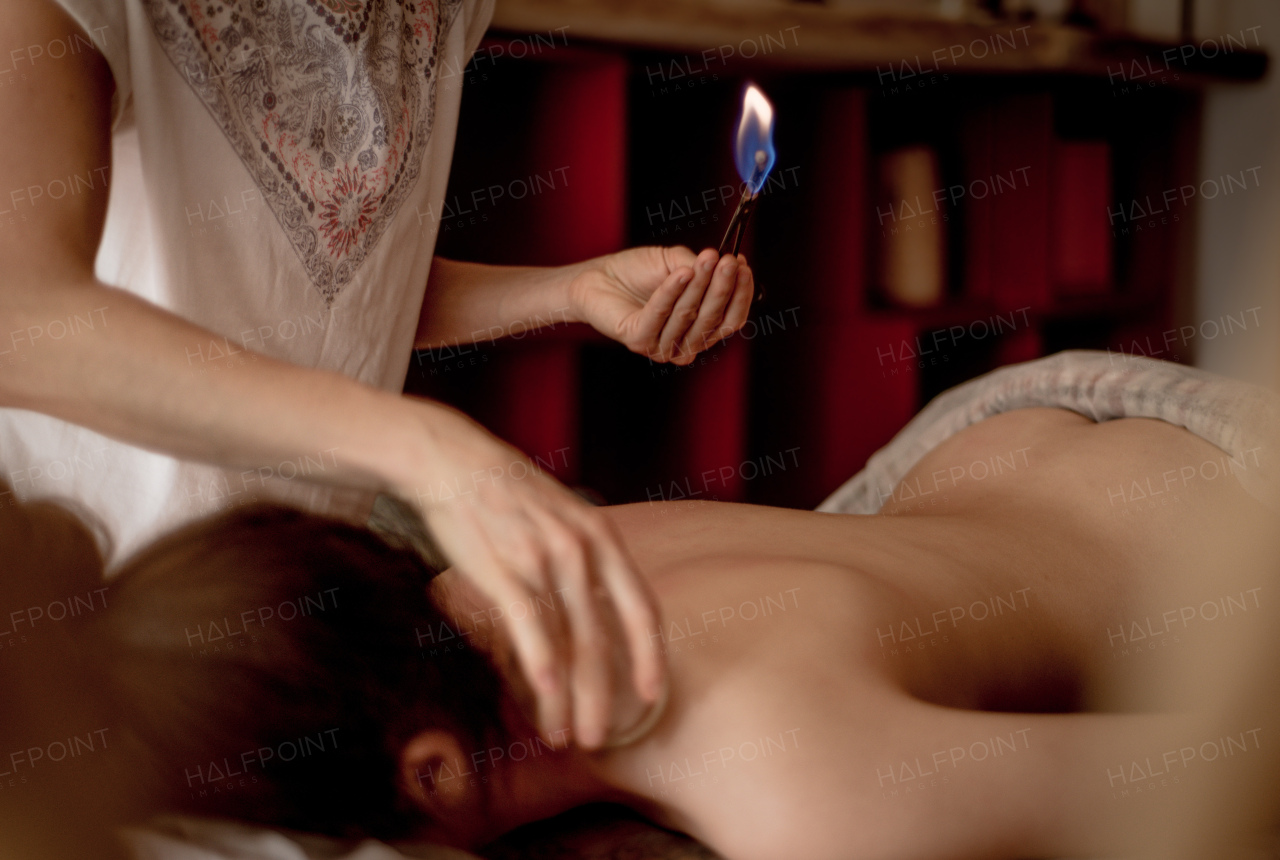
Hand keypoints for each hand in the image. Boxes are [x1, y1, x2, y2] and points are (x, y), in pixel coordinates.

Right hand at [400, 400, 665, 748]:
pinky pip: (529, 626)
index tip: (650, 695)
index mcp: (602, 537)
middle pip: (603, 640)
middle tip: (597, 738)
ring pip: (566, 644)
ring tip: (561, 735)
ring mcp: (543, 559)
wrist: (451, 458)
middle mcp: (581, 549)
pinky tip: (543, 696)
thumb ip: (587, 557)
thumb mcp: (564, 515)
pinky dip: (539, 666)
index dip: (649, 657)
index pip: (641, 609)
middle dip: (603, 697)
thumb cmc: (507, 494)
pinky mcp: (504, 568)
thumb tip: (601, 607)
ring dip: (565, 699)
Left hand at [569, 246, 754, 364]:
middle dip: (723, 287)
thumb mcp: (675, 262)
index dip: (741, 294)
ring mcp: (662, 347)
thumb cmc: (638, 272)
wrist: (597, 277)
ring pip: (689, 315)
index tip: (743, 266)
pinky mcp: (639, 341)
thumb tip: (720, 263)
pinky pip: (660, 314)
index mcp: (700, 331)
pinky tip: (681, 272)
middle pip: (713, 319)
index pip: (731, 320)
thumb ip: (698, 266)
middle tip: (729, 261)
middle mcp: (684, 345)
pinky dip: (671, 291)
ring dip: (700, 285)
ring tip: (706, 258)